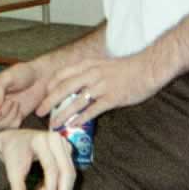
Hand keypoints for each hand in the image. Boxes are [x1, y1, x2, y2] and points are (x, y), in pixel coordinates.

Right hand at [0, 63, 47, 129]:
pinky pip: (10, 128)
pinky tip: (20, 111)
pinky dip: (16, 121)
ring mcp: (3, 112)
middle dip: (1, 114)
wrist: (40, 78)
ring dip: (9, 117)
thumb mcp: (8, 76)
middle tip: (12, 102)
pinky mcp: (14, 118)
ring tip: (17, 104)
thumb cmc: (22, 73)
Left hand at [0, 129, 75, 189]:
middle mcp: (55, 139)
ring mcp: (64, 144)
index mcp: (40, 140)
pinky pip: (69, 172)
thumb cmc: (12, 154)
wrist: (14, 139)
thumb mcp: (11, 172)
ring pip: (71, 173)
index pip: (51, 168)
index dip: (50, 189)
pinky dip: (62, 187)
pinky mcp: (67, 150)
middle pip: (67, 171)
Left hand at [38, 53, 159, 128]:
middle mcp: (92, 74)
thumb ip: (91, 72)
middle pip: (63, 88)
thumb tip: (79, 84)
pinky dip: (81, 118)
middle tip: (40, 112)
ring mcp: (102, 86)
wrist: (149, 67)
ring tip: (53, 124)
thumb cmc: (128, 67)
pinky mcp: (112, 98)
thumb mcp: (104, 64)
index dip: (50, 85)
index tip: (44, 95)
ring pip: (75, 101)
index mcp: (89, 64)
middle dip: (49, 101)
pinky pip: (92, 110)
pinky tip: (74, 125)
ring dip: (62, 114)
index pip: (62, 74)